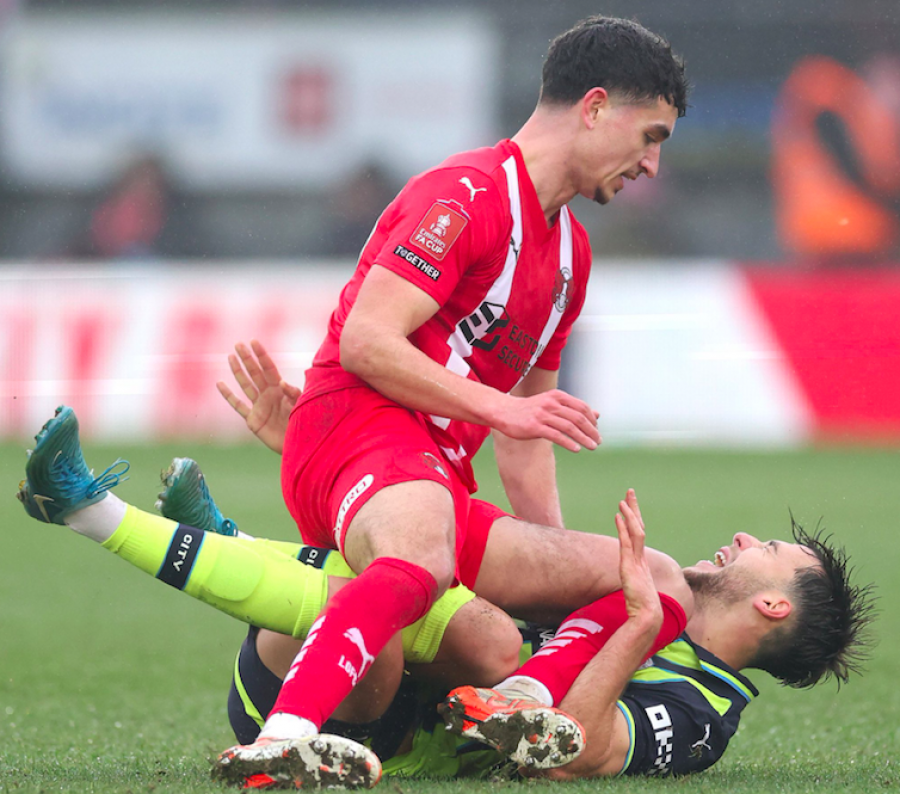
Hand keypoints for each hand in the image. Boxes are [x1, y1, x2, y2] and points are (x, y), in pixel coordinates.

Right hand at [216, 340, 300, 454]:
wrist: (298, 444)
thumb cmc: (304, 423)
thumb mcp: (302, 405)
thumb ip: (293, 393)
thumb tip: (281, 382)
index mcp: (281, 389)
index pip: (269, 368)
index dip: (261, 355)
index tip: (254, 342)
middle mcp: (268, 395)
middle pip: (255, 373)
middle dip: (247, 359)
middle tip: (238, 344)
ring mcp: (259, 406)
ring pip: (245, 385)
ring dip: (238, 371)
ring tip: (230, 356)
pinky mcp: (252, 420)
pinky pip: (238, 405)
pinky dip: (228, 395)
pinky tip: (220, 384)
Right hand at [492, 389, 599, 452]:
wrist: (503, 411)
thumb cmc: (530, 410)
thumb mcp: (552, 405)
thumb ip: (573, 409)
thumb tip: (597, 415)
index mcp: (557, 396)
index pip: (582, 408)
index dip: (592, 420)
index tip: (597, 432)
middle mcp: (551, 403)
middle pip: (578, 418)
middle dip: (591, 431)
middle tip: (598, 442)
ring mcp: (542, 415)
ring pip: (569, 427)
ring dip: (584, 438)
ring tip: (592, 447)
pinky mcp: (534, 426)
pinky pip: (556, 435)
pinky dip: (568, 443)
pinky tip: (576, 449)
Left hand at [615, 489, 662, 627]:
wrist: (648, 618)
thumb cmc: (642, 609)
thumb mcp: (633, 593)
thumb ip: (631, 586)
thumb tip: (626, 586)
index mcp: (641, 563)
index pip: (637, 535)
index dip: (633, 520)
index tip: (628, 506)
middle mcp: (641, 558)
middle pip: (638, 527)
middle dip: (634, 509)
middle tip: (630, 492)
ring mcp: (637, 561)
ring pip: (635, 532)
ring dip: (629, 514)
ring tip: (623, 499)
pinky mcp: (630, 567)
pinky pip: (627, 543)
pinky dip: (623, 528)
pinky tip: (618, 516)